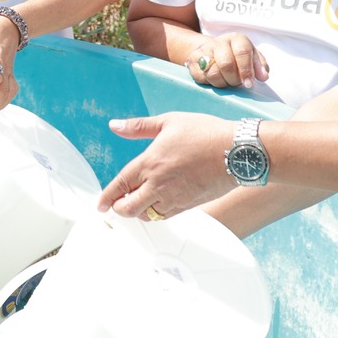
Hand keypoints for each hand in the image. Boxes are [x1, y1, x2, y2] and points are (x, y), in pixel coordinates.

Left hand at [97, 114, 239, 219]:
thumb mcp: (169, 121)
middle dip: (119, 208)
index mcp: (150, 163)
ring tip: (136, 202)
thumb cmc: (205, 133)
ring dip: (138, 211)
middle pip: (129, 208)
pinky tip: (156, 205)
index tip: (100, 205)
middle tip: (116, 204)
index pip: (120, 185)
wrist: (238, 152)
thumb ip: (138, 126)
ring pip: (147, 215)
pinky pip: (165, 216)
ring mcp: (175, 197)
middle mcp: (159, 184)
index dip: (107, 197)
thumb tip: (114, 125)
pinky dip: (156, 214)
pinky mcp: (189, 205)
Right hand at [184, 33, 269, 90]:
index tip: (248, 83)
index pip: (242, 52)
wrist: (212, 50)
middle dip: (234, 79)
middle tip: (237, 82)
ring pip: (213, 74)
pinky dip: (211, 83)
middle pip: (227, 65)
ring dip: (223, 83)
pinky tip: (216, 79)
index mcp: (236, 39)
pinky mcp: (192, 61)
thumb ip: (260, 66)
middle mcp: (219, 42)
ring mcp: (204, 51)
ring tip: (227, 81)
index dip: (246, 70)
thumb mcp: (252, 57)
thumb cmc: (236, 56)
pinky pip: (202, 78)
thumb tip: (263, 76)